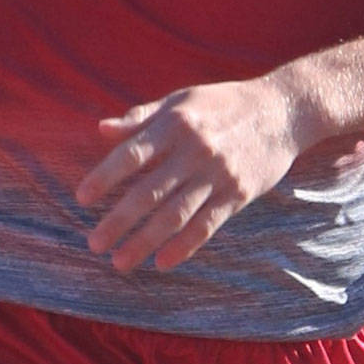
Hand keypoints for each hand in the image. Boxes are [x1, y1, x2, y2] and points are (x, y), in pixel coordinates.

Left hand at [75, 74, 301, 272]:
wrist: (282, 111)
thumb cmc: (223, 104)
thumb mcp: (181, 100)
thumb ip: (141, 118)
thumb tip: (102, 129)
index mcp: (175, 124)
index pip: (132, 154)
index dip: (105, 177)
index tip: (82, 199)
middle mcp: (195, 150)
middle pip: (149, 192)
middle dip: (118, 221)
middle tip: (94, 244)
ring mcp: (218, 175)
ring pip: (175, 215)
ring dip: (145, 242)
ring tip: (120, 262)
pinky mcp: (238, 194)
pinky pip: (207, 226)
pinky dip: (183, 247)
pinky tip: (162, 263)